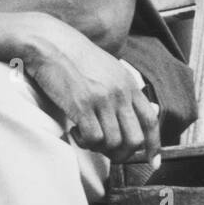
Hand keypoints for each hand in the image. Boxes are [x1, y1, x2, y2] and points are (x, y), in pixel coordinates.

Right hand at [19, 14, 160, 164]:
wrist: (50, 43)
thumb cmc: (75, 57)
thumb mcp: (108, 68)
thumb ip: (122, 90)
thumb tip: (133, 113)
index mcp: (128, 84)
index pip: (150, 121)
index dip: (154, 145)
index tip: (152, 161)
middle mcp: (120, 92)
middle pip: (135, 139)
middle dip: (122, 154)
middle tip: (107, 152)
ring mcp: (102, 99)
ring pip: (114, 143)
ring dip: (100, 148)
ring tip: (86, 137)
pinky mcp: (82, 105)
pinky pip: (93, 139)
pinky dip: (84, 142)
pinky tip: (75, 131)